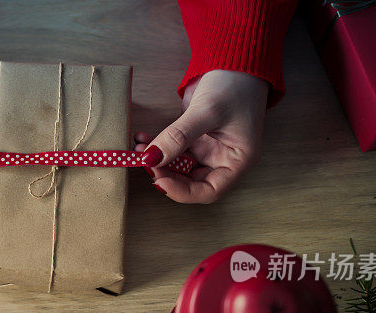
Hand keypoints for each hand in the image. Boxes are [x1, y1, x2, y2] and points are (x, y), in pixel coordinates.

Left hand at [134, 70, 268, 202]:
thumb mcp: (207, 111)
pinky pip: (172, 150)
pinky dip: (157, 147)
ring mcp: (207, 149)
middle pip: (190, 182)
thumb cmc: (235, 84)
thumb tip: (150, 159)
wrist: (234, 57)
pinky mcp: (194, 138)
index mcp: (237, 161)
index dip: (183, 191)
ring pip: (177, 167)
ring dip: (157, 161)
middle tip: (145, 161)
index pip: (209, 191)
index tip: (159, 180)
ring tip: (138, 148)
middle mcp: (222, 159)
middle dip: (165, 174)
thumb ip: (179, 137)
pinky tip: (142, 139)